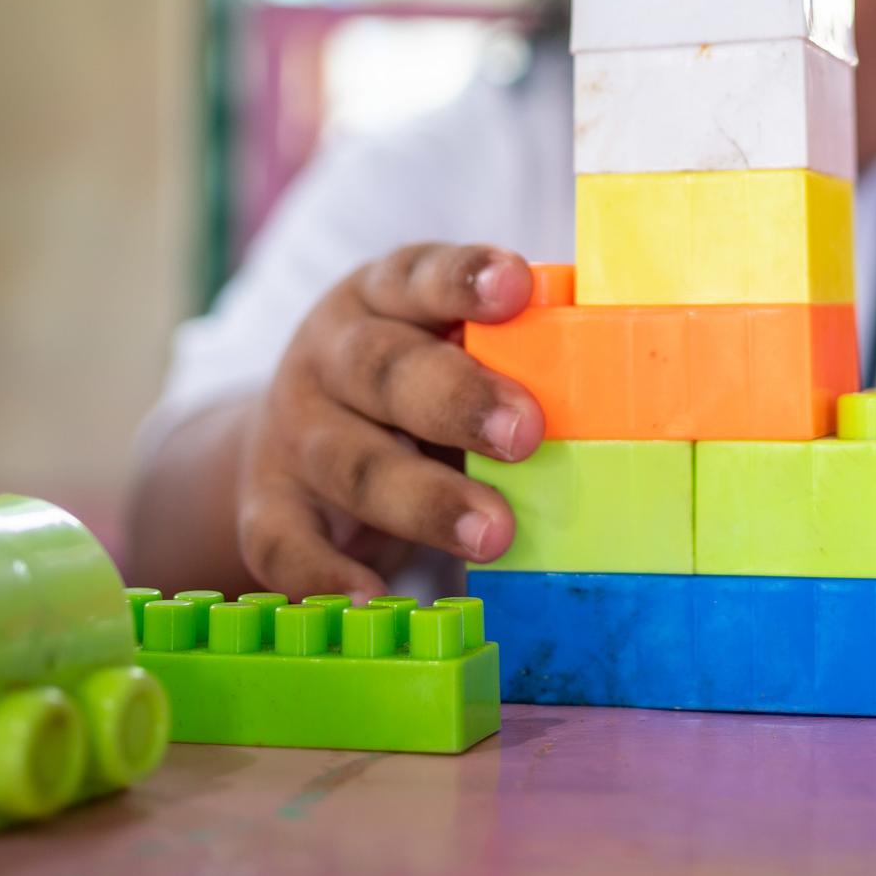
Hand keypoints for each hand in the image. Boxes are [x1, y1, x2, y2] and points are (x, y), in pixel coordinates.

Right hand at [237, 243, 540, 597]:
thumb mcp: (448, 345)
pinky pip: (285, 544)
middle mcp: (327, 357)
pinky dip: (325, 573)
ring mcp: (292, 434)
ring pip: (350, 462)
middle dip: (457, 400)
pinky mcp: (265, 508)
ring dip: (423, 500)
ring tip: (493, 534)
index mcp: (379, 297)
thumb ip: (510, 348)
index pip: (419, 276)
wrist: (289, 440)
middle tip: (526, 431)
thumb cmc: (409, 386)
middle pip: (384, 371)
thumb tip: (609, 362)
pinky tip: (373, 599)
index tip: (518, 287)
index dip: (465, 281)